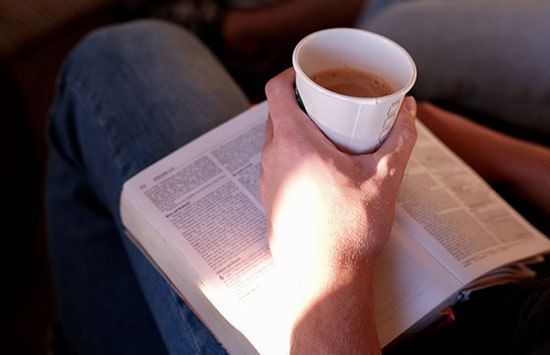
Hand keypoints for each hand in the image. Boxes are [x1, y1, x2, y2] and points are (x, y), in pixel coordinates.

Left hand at [260, 68, 416, 353]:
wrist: (325, 277)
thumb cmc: (350, 230)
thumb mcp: (384, 177)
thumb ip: (399, 138)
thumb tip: (407, 111)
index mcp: (294, 142)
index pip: (275, 90)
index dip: (289, 74)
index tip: (306, 74)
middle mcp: (273, 158)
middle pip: (276, 113)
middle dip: (300, 103)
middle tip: (327, 104)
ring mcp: (268, 180)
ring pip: (276, 140)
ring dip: (297, 131)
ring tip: (328, 135)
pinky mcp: (270, 199)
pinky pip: (278, 164)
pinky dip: (294, 155)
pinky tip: (320, 168)